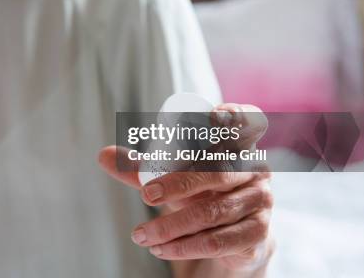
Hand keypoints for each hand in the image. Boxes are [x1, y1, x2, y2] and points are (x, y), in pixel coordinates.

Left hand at [99, 103, 273, 273]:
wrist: (231, 235)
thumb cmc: (201, 191)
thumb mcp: (175, 175)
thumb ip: (142, 166)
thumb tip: (102, 155)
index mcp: (238, 145)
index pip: (246, 121)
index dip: (234, 115)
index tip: (211, 119)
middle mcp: (255, 169)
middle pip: (218, 171)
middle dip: (178, 183)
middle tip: (146, 196)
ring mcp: (261, 202)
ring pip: (214, 211)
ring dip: (172, 226)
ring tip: (140, 235)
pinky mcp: (257, 234)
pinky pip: (220, 241)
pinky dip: (185, 246)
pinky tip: (161, 249)